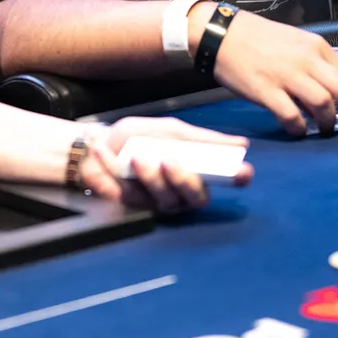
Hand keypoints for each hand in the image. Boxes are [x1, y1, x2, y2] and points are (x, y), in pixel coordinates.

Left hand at [78, 116, 253, 212]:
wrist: (95, 142)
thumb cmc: (138, 137)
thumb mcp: (170, 131)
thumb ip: (201, 139)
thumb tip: (241, 144)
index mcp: (195, 172)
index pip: (224, 180)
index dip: (236, 177)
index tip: (243, 171)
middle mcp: (180, 193)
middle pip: (196, 198)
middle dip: (183, 180)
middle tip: (169, 161)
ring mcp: (155, 203)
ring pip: (163, 200)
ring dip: (148, 176)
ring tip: (135, 157)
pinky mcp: (128, 207)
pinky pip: (128, 195)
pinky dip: (114, 171)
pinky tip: (105, 153)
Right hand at [210, 9, 337, 135]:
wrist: (223, 33)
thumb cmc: (258, 38)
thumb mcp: (295, 43)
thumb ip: (313, 65)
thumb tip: (325, 97)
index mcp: (317, 47)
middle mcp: (306, 60)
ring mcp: (286, 76)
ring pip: (323, 105)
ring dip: (328, 123)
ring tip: (322, 130)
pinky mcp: (266, 90)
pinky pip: (291, 116)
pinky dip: (298, 128)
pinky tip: (295, 129)